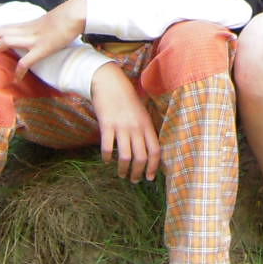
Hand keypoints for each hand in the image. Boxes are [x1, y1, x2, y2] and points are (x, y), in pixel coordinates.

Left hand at [0, 0, 84, 74]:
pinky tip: (17, 78)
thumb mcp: (48, 22)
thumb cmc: (65, 17)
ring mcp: (33, 40)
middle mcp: (27, 31)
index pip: (5, 26)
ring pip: (7, 41)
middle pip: (1, 32)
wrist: (74, 14)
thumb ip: (40, 28)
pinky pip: (26, 61)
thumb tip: (40, 33)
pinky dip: (19, 70)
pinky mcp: (42, 49)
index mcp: (28, 24)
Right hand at [91, 63, 159, 181]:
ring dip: (123, 169)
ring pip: (125, 156)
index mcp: (147, 125)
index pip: (155, 151)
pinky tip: (107, 160)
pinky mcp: (107, 126)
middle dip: (138, 173)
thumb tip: (148, 150)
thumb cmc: (127, 99)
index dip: (154, 167)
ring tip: (121, 174)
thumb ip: (145, 129)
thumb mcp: (142, 113)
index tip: (150, 177)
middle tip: (134, 180)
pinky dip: (107, 157)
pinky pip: (108, 147)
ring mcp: (121, 127)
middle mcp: (136, 127)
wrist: (110, 83)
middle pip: (141, 157)